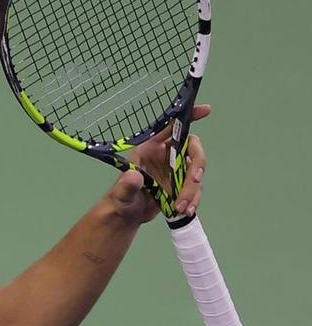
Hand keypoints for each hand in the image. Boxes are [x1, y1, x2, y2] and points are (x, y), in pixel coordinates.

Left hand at [109, 105, 209, 224]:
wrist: (126, 215)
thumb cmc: (120, 197)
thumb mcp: (121, 192)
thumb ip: (126, 185)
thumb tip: (133, 177)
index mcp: (152, 147)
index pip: (173, 127)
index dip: (190, 116)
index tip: (206, 110)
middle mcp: (167, 155)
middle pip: (192, 150)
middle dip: (196, 165)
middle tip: (194, 180)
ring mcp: (176, 171)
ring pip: (195, 172)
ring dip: (192, 189)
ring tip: (181, 207)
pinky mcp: (181, 186)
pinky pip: (194, 189)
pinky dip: (193, 199)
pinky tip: (186, 210)